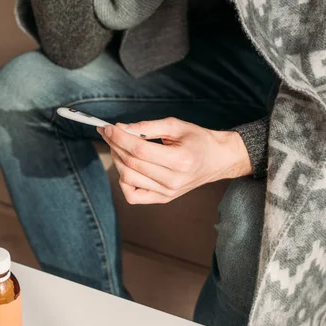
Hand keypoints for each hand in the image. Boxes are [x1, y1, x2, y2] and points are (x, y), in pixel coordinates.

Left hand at [98, 118, 251, 203]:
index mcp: (180, 160)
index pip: (140, 150)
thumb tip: (122, 128)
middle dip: (115, 145)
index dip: (120, 138)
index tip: (108, 128)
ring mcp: (168, 192)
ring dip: (116, 160)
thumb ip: (148, 127)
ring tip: (117, 146)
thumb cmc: (197, 140)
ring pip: (128, 178)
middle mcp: (174, 180)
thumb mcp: (176, 126)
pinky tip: (126, 167)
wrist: (217, 159)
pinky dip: (123, 182)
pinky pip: (133, 196)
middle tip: (109, 133)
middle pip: (132, 163)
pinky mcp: (163, 199)